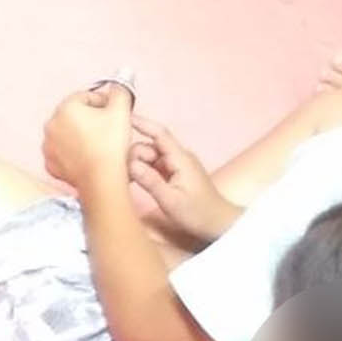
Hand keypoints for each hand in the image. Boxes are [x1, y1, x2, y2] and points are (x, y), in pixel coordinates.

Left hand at [40, 81, 134, 189]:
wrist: (102, 179)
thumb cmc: (111, 145)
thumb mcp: (121, 112)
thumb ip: (121, 90)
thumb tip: (124, 74)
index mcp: (65, 107)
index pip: (87, 97)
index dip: (105, 104)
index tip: (116, 114)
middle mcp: (51, 124)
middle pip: (76, 115)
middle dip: (92, 119)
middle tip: (110, 131)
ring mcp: (48, 145)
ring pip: (68, 134)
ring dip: (82, 136)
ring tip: (100, 146)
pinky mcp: (50, 163)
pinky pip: (63, 153)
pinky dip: (74, 154)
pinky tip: (89, 158)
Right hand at [127, 115, 233, 238]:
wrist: (219, 224)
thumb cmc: (198, 213)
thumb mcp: (171, 201)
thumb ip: (150, 181)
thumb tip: (130, 164)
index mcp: (180, 159)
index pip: (159, 134)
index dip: (142, 123)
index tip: (123, 116)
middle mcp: (178, 157)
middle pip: (148, 146)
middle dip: (134, 157)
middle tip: (127, 177)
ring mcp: (176, 165)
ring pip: (147, 156)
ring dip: (136, 165)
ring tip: (131, 183)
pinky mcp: (173, 173)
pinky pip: (152, 165)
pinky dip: (142, 171)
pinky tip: (136, 182)